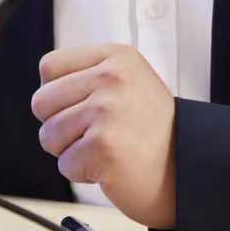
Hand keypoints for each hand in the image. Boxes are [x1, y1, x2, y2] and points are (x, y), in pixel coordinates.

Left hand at [32, 43, 176, 227]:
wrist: (188, 170)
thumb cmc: (154, 132)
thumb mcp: (130, 82)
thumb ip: (90, 76)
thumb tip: (44, 87)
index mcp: (116, 57)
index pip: (49, 67)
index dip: (57, 94)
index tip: (81, 107)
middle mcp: (112, 78)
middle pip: (42, 101)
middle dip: (59, 125)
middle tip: (93, 134)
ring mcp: (107, 111)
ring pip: (49, 135)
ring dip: (71, 151)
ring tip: (104, 148)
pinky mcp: (103, 146)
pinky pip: (65, 164)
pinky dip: (83, 173)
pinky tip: (110, 166)